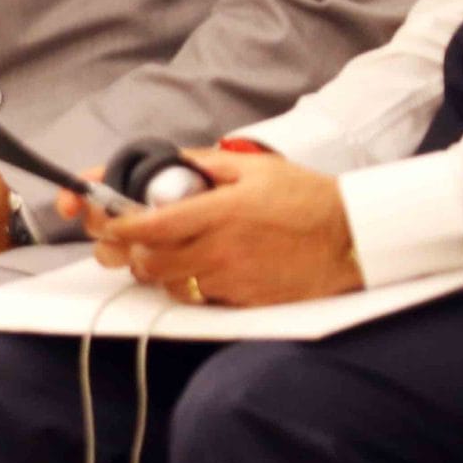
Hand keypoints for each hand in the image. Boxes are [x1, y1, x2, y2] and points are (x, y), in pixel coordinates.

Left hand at [92, 149, 361, 307]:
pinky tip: (199, 270)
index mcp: (219, 212)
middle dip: (131, 253)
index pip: (150, 226)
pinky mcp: (245, 301)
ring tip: (166, 254)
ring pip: (171, 286)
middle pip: (150, 263)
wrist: (352, 238)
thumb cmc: (306, 198)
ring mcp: (232, 280)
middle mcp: (220, 250)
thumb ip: (206, 163)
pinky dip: (190, 287)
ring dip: (159, 272)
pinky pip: (200, 299)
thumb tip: (170, 161)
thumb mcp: (256, 167)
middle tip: (131, 241)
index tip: (110, 222)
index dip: (120, 227)